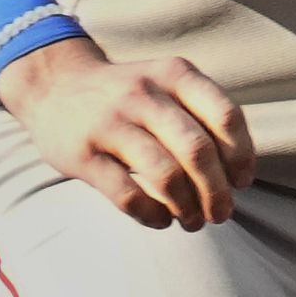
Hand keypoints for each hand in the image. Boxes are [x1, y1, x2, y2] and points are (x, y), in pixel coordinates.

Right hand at [0, 39, 257, 229]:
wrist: (54, 84)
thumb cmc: (127, 95)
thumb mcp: (166, 83)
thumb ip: (202, 114)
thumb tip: (238, 174)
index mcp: (174, 74)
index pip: (225, 116)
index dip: (241, 156)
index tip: (241, 182)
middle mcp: (144, 94)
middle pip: (198, 152)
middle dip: (218, 192)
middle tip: (222, 214)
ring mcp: (110, 123)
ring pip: (165, 176)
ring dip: (188, 209)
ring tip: (193, 222)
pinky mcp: (83, 154)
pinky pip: (128, 195)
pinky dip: (152, 216)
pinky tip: (161, 220)